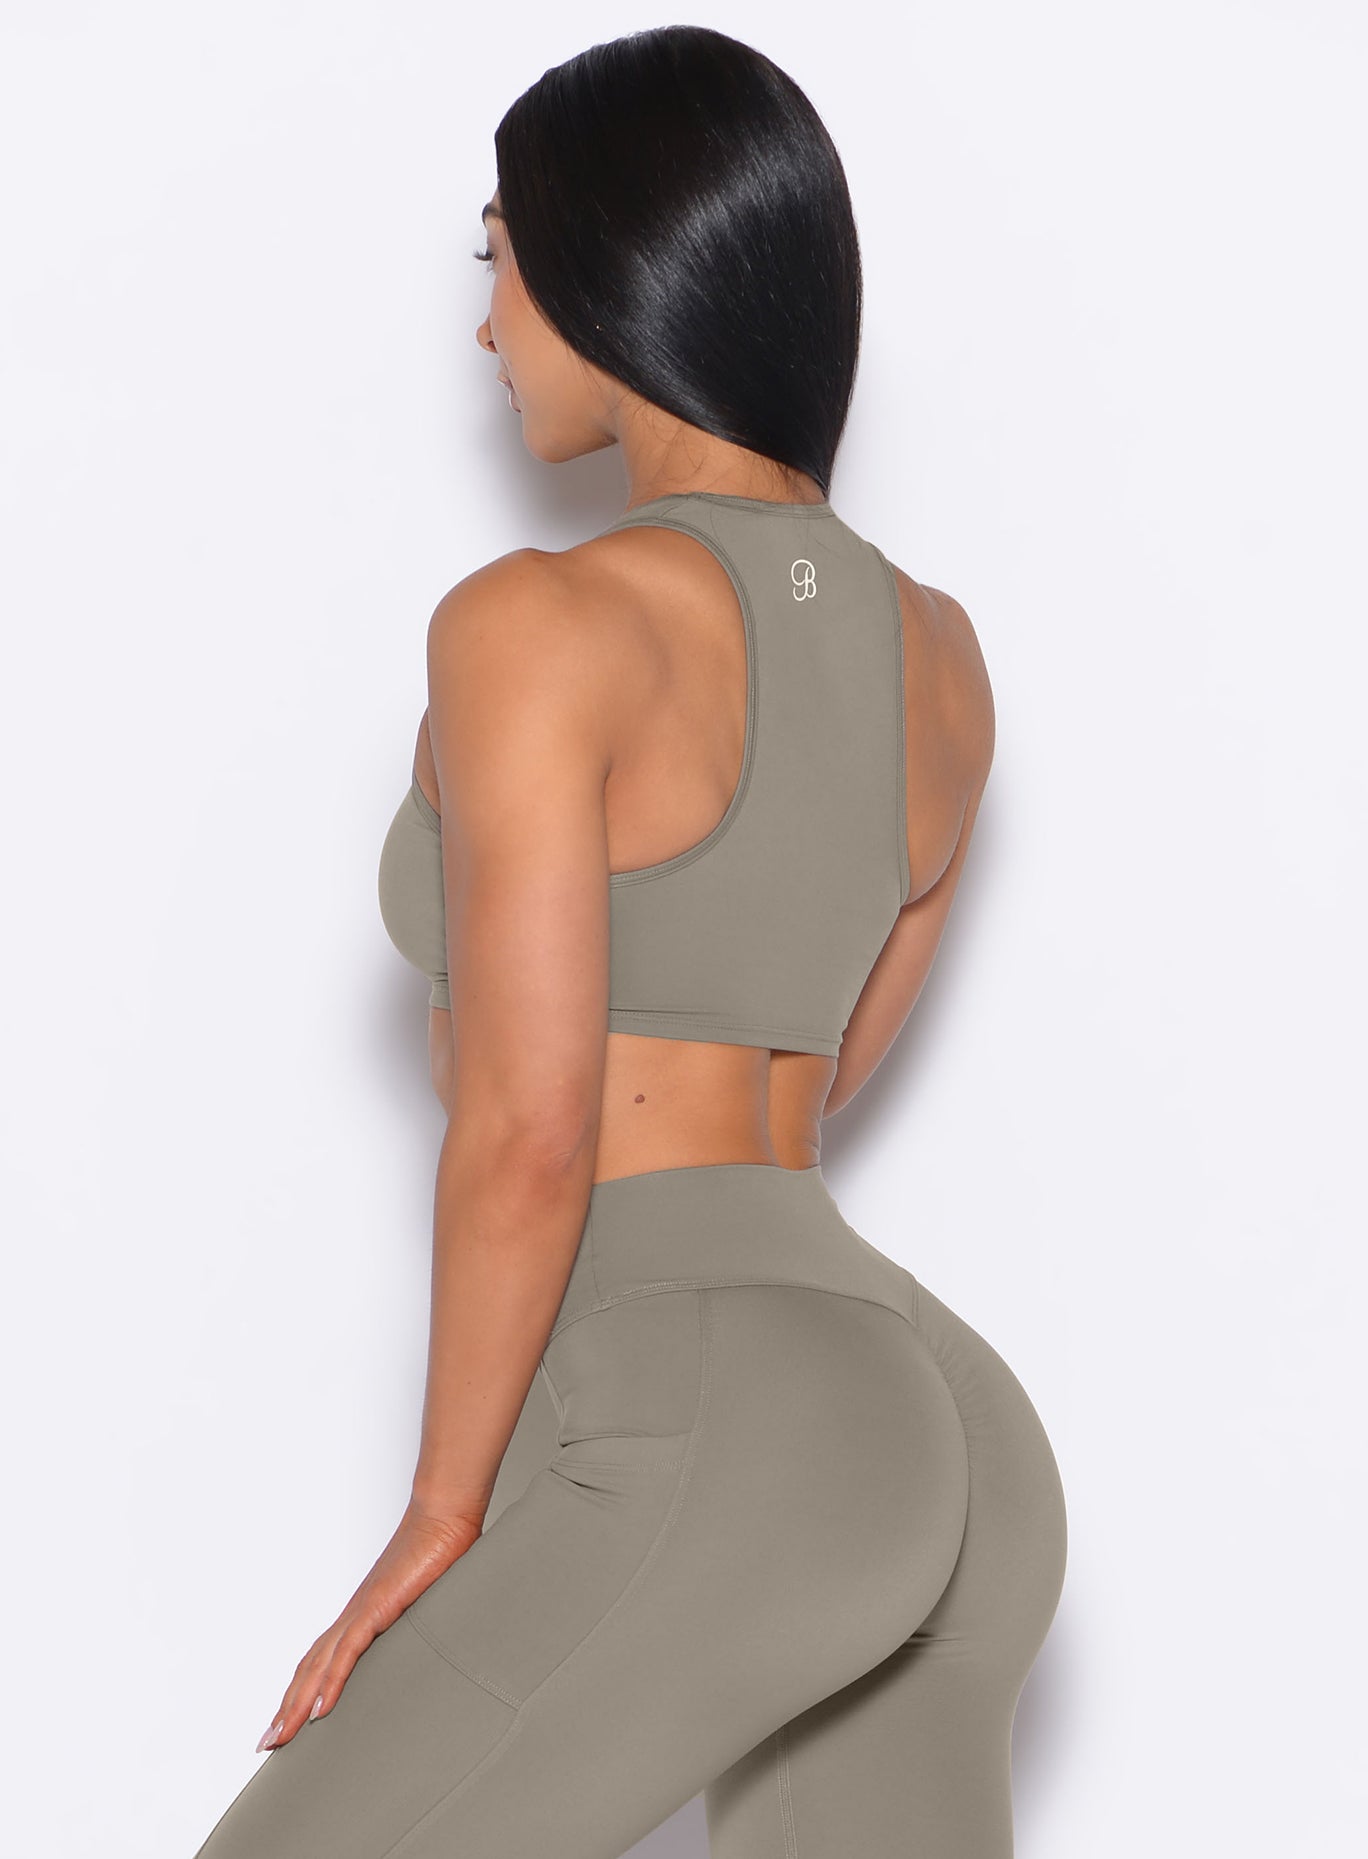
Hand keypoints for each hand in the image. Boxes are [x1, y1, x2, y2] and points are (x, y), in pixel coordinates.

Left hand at [255, 1497, 482, 1751]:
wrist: (445, 1516)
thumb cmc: (442, 1551)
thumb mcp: (430, 1603)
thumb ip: (422, 1626)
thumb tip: (433, 1649)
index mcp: (364, 1615)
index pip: (321, 1660)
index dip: (302, 1691)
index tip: (287, 1722)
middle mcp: (355, 1615)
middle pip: (309, 1668)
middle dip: (287, 1708)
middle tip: (268, 1744)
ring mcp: (363, 1610)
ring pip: (319, 1664)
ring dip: (296, 1703)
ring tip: (280, 1737)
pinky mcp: (378, 1607)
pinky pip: (347, 1651)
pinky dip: (330, 1682)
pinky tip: (318, 1710)